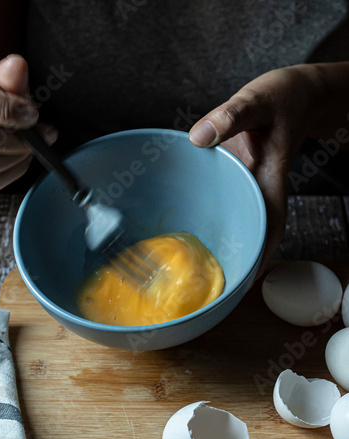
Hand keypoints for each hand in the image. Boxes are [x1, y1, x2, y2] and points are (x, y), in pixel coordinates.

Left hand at [189, 65, 319, 277]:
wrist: (300, 92)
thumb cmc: (285, 96)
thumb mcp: (257, 101)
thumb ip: (230, 117)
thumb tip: (198, 138)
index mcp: (270, 182)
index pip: (268, 231)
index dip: (257, 260)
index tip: (240, 284)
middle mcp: (262, 190)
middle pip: (253, 236)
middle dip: (237, 262)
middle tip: (211, 286)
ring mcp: (253, 186)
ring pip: (243, 223)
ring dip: (229, 243)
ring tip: (199, 267)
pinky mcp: (245, 177)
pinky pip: (233, 205)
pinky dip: (221, 218)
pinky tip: (200, 223)